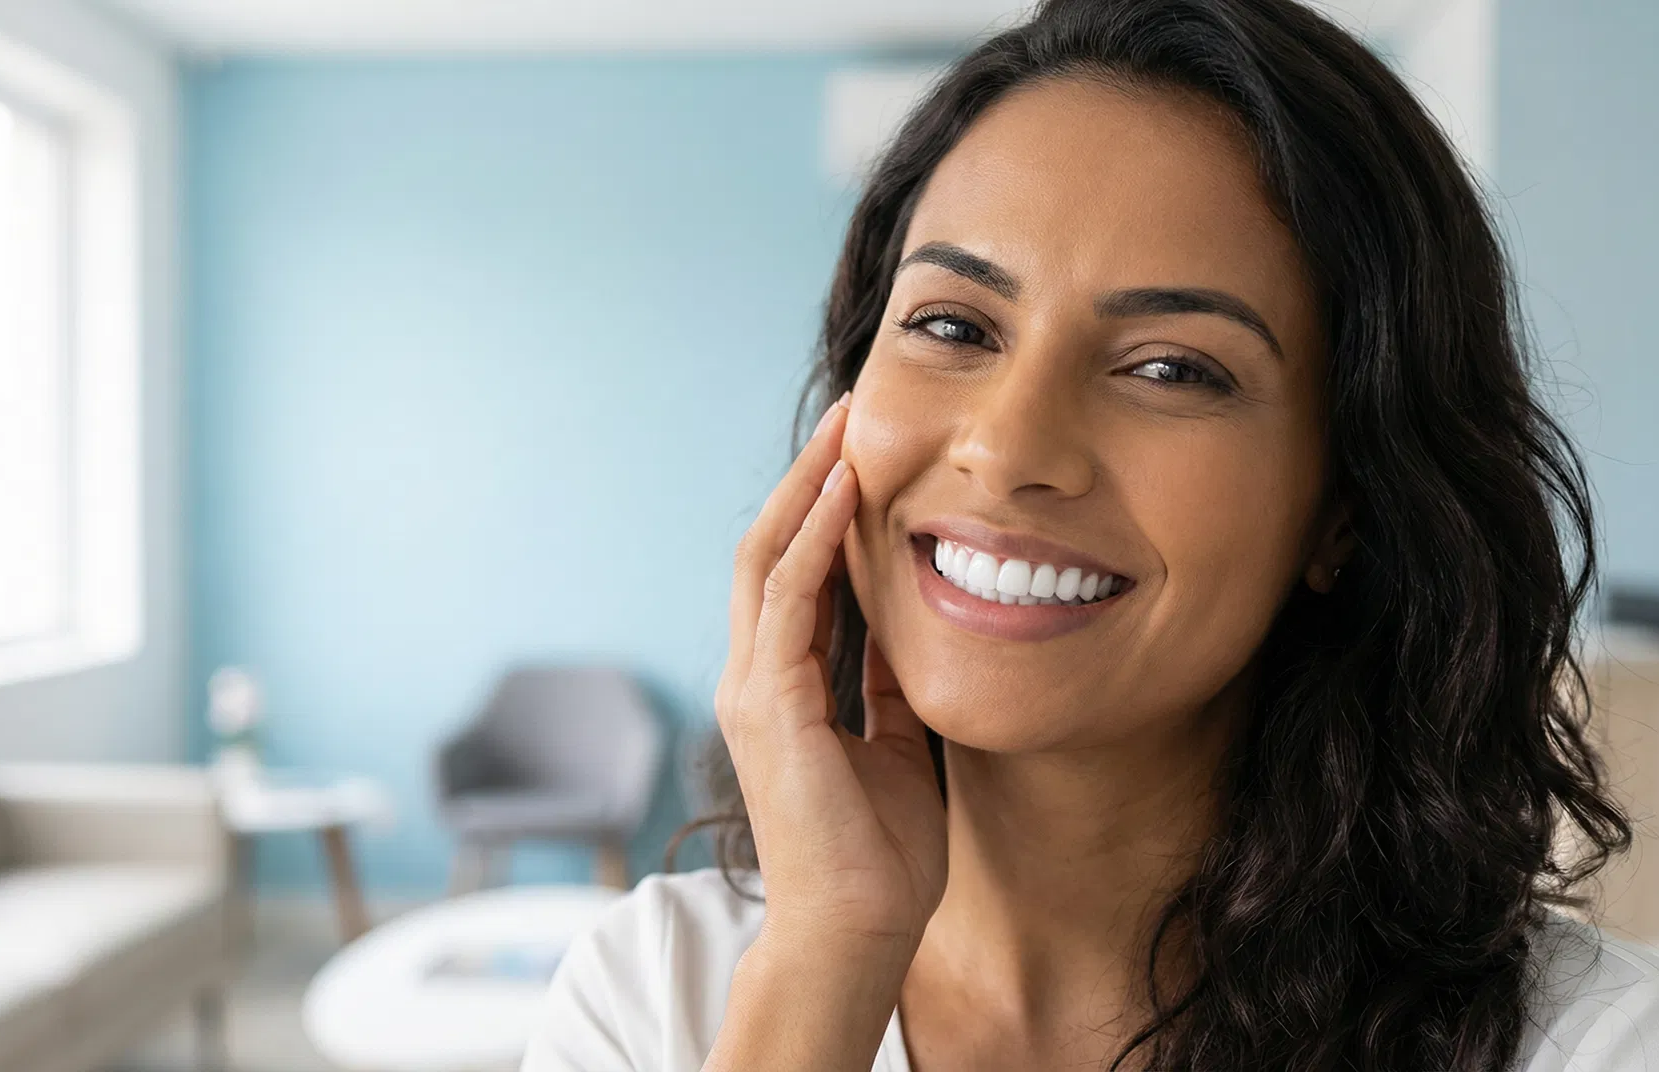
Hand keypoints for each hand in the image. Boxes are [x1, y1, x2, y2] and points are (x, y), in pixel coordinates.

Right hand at [714, 392, 948, 954]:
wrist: (856, 930)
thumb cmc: (879, 853)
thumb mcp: (895, 742)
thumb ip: (886, 684)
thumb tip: (905, 628)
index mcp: (781, 687)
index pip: (795, 573)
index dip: (824, 508)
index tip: (866, 451)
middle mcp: (754, 677)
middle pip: (770, 548)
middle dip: (810, 475)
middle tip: (853, 410)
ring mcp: (753, 689)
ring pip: (768, 559)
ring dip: (807, 486)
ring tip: (847, 426)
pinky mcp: (769, 705)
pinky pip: (788, 601)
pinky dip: (813, 540)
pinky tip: (843, 491)